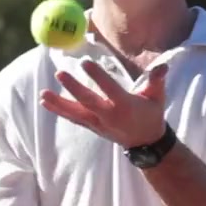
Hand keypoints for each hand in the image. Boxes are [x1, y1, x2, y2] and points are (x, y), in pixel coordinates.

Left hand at [39, 60, 168, 147]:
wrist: (145, 142)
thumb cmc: (151, 114)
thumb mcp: (157, 97)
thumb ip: (156, 80)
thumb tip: (162, 66)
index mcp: (125, 105)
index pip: (109, 89)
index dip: (97, 76)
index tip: (85, 63)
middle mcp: (109, 115)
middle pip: (88, 101)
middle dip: (73, 88)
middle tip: (59, 74)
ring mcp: (98, 123)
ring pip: (75, 113)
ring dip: (58, 103)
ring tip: (42, 94)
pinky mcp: (91, 127)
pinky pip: (73, 118)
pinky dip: (59, 110)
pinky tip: (45, 102)